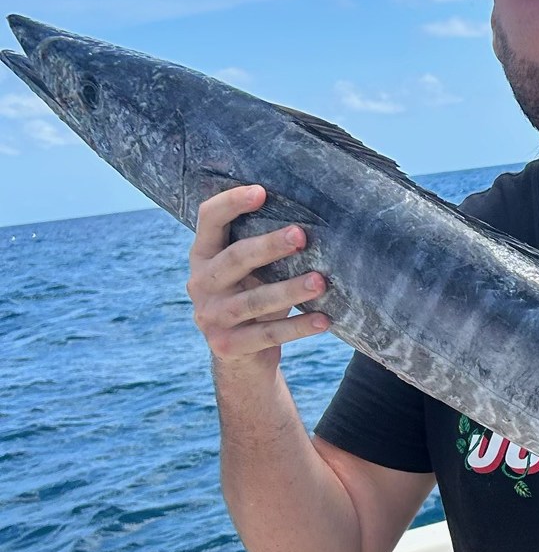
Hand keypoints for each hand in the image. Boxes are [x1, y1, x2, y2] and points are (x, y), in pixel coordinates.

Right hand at [187, 184, 326, 380]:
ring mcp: (211, 316)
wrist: (241, 360)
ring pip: (254, 301)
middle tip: (301, 236)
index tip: (261, 192)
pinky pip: (269, 334)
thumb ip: (264, 252)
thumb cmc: (253, 300)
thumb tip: (312, 222)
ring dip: (290, 290)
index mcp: (202, 256)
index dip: (231, 203)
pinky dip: (298, 327)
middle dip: (268, 246)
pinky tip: (323, 320)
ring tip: (320, 282)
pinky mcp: (228, 345)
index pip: (208, 219)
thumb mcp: (250, 274)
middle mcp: (201, 283)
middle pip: (234, 259)